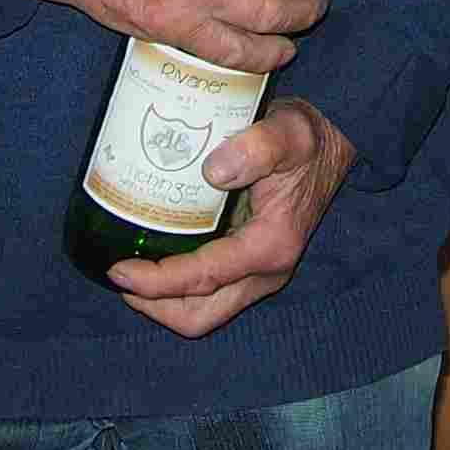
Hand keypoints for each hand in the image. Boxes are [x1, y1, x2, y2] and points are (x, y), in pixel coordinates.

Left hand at [109, 102, 357, 337]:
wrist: (331, 141)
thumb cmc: (307, 137)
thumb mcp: (288, 133)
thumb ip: (257, 147)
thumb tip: (212, 172)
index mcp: (270, 247)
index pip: (203, 279)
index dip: (156, 281)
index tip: (117, 269)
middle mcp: (266, 271)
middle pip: (199, 316)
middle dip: (153, 305)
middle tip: (118, 275)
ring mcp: (260, 272)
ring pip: (203, 311)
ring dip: (162, 301)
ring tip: (130, 272)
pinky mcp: (251, 263)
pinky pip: (208, 292)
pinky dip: (177, 286)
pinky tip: (154, 257)